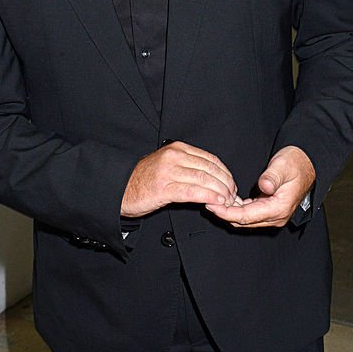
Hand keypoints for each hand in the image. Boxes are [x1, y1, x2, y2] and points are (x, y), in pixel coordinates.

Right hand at [121, 141, 238, 217]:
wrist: (120, 189)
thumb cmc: (144, 180)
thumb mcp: (168, 165)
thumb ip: (188, 167)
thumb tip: (213, 178)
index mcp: (177, 148)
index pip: (210, 158)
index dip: (225, 173)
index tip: (231, 184)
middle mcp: (174, 156)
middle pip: (210, 169)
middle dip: (225, 184)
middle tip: (232, 196)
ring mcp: (169, 171)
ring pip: (204, 180)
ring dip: (220, 192)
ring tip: (227, 201)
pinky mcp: (164, 187)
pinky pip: (193, 192)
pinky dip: (208, 197)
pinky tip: (215, 203)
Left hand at [206, 145, 315, 227]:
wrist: (305, 163)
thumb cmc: (295, 163)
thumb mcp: (283, 166)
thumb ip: (273, 177)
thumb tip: (265, 186)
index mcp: (279, 208)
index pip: (246, 216)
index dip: (226, 212)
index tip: (212, 205)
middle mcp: (275, 216)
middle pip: (243, 221)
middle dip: (223, 213)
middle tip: (206, 202)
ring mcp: (272, 214)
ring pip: (244, 219)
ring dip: (229, 212)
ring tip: (213, 201)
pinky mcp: (268, 209)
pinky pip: (248, 213)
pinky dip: (236, 209)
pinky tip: (226, 200)